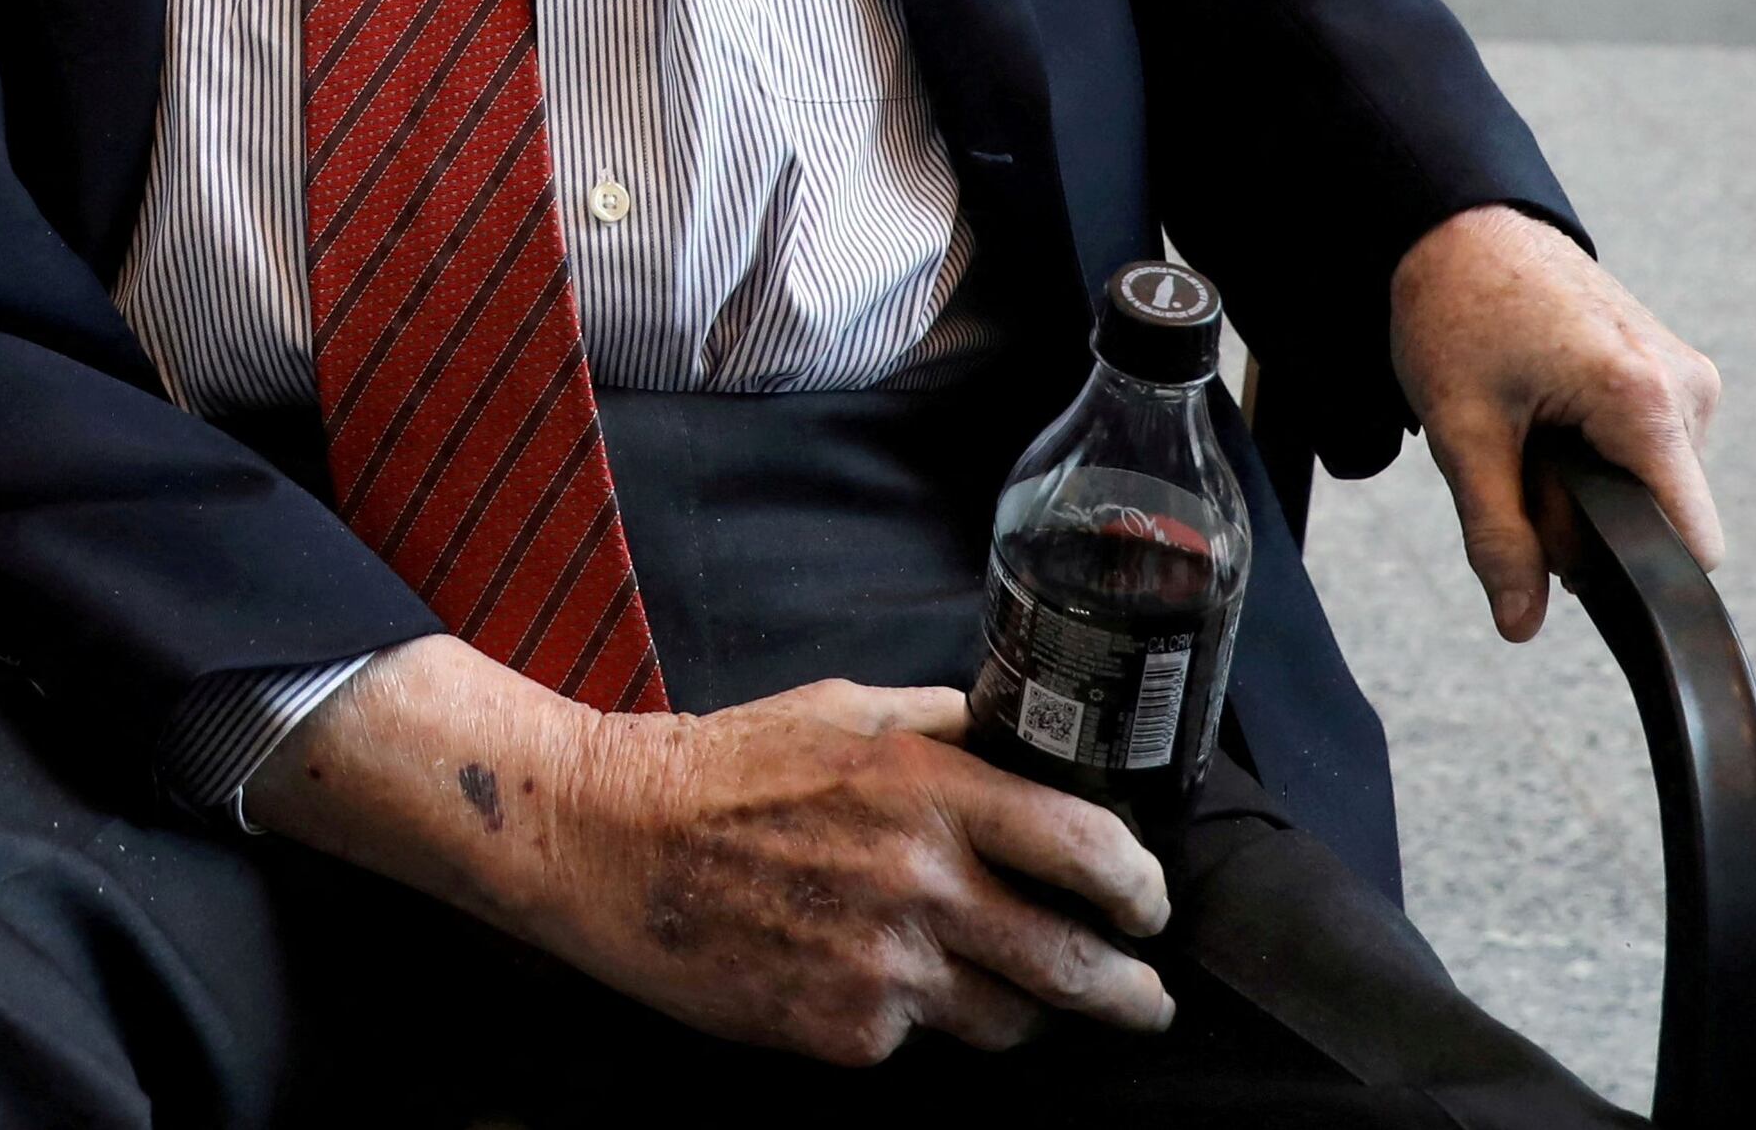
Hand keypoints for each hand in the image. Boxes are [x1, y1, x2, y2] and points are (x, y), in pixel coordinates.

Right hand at [247, 637, 1170, 1063]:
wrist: (608, 841)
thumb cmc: (724, 765)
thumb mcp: (845, 711)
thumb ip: (945, 732)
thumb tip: (1034, 750)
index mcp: (931, 790)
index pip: (1093, 850)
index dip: (1141, 889)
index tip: (1147, 906)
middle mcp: (921, 881)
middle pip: (1077, 966)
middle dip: (1129, 994)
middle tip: (1141, 999)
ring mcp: (884, 967)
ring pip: (1012, 1022)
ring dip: (1026, 1013)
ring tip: (1012, 995)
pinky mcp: (844, 1031)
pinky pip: (923, 1043)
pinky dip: (920, 1022)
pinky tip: (882, 987)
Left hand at [1391, 204, 1724, 639]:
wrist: (1462, 228)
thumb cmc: (1457, 312)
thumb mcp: (1461, 434)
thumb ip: (1497, 536)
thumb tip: (1522, 624)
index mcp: (1646, 402)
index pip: (1691, 541)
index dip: (1637, 572)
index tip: (1575, 567)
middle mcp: (1689, 389)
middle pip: (1662, 518)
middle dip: (1588, 518)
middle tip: (1516, 459)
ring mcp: (1690, 378)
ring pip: (1655, 488)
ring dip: (1590, 484)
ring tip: (1529, 425)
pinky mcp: (1677, 372)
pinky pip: (1650, 451)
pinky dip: (1600, 453)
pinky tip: (1550, 412)